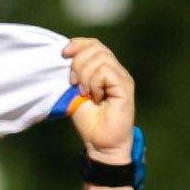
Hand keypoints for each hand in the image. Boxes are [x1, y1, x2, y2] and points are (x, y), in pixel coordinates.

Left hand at [62, 38, 135, 163]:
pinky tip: (94, 96)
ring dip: (86, 75)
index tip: (63, 54)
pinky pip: (106, 72)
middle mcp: (116, 70)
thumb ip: (74, 75)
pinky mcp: (125, 87)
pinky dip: (95, 83)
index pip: (94, 44)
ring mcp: (122, 78)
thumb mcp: (76, 93)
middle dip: (78, 63)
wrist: (101, 144)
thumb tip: (65, 55)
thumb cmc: (90, 122)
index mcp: (104, 69)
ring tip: (85, 93)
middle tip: (74, 83)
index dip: (78, 44)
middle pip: (96, 48)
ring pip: (101, 59)